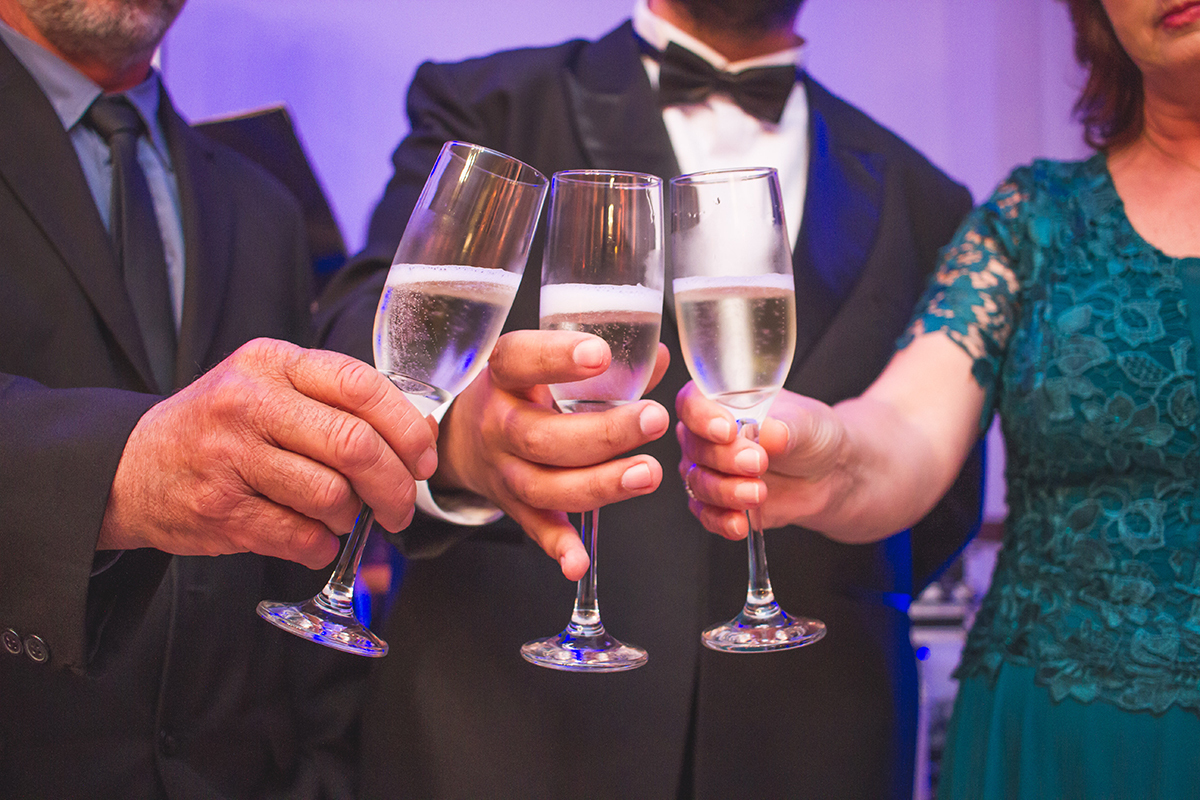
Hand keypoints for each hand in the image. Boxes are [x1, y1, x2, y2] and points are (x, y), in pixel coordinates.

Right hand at [98, 338, 437, 568]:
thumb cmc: (222, 426)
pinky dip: (321, 545)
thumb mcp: (270, 387)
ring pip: (331, 496)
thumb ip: (336, 401)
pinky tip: (315, 536)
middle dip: (395, 485)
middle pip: (354, 445)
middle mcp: (248, 402)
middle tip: (402, 506)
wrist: (132, 466)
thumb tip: (420, 434)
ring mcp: (229, 457)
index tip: (423, 458)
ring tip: (345, 516)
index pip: (360, 386)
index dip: (405, 427)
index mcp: (272, 362)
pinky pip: (299, 536)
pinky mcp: (218, 510)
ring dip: (354, 517)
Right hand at [434, 329, 670, 580]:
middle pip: (541, 437)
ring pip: (544, 487)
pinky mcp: (514, 508)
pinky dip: (559, 548)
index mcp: (504, 378)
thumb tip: (655, 357)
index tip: (599, 353)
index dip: (556, 357)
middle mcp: (497, 426)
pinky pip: (536, 530)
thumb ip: (602, 364)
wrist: (463, 442)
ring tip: (648, 473)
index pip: (518, 360)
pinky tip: (579, 560)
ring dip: (599, 484)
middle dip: (602, 433)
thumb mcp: (545, 368)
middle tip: (653, 420)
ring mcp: (504, 472)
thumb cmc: (518, 395)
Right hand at [674, 382, 843, 539]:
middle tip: (757, 463)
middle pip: (694, 446)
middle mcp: (706, 435)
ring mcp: (708, 470)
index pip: (693, 403)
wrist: (828, 474)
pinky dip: (720, 520)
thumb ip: (785, 427)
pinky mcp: (716, 503)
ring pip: (698, 482)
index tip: (728, 431)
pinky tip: (740, 522)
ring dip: (726, 491)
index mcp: (720, 401)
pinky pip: (705, 514)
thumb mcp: (806, 422)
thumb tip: (769, 432)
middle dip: (725, 458)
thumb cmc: (812, 435)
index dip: (703, 417)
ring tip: (759, 492)